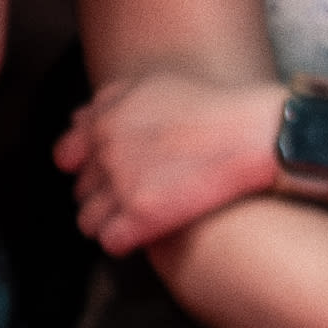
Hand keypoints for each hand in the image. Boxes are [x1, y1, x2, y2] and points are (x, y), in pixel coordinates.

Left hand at [55, 60, 291, 258]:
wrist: (258, 135)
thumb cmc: (214, 109)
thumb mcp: (154, 86)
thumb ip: (108, 103)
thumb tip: (76, 120)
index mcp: (106, 118)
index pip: (68, 156)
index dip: (88, 169)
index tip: (111, 175)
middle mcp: (107, 149)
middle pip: (81, 190)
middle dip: (103, 197)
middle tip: (141, 196)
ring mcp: (122, 183)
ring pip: (89, 221)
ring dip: (112, 223)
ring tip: (144, 220)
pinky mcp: (142, 216)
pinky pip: (111, 242)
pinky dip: (127, 242)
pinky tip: (152, 233)